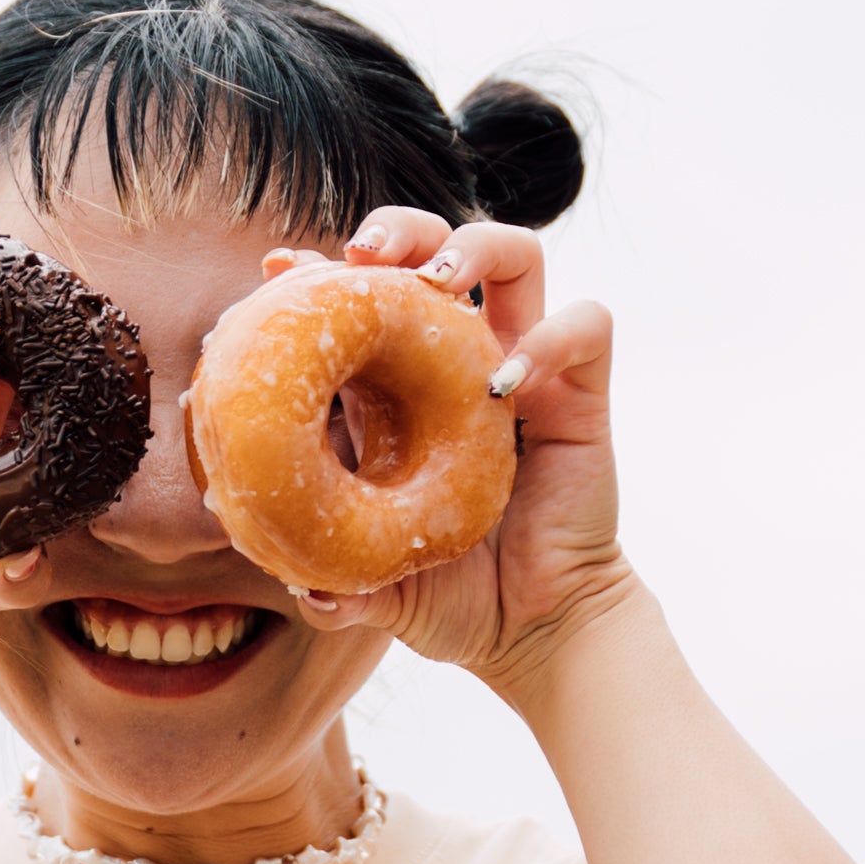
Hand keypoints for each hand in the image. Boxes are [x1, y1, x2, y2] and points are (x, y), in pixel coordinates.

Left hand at [271, 212, 634, 698]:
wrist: (534, 633)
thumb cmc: (452, 599)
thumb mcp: (380, 589)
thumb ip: (337, 585)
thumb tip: (297, 589)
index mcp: (403, 390)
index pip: (365, 301)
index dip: (323, 273)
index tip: (278, 269)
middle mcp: (464, 363)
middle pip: (438, 249)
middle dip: (401, 230)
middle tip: (363, 253)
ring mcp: (528, 371)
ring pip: (517, 258)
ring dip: (475, 247)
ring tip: (437, 280)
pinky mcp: (581, 397)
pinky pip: (586, 328)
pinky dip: (553, 336)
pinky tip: (508, 381)